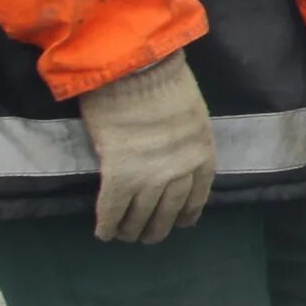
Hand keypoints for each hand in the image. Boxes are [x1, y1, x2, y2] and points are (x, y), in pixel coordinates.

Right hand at [77, 52, 215, 243]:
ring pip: (143, 213)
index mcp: (202, 152)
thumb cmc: (162, 79)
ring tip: (126, 236)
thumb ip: (184, 138)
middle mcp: (181, 170)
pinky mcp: (121, 174)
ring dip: (133, 229)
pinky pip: (113, 208)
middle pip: (170, 209)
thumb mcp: (190, 111)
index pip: (198, 193)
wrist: (138, 68)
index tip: (183, 223)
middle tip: (148, 237)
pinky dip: (108, 223)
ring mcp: (151, 175)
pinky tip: (103, 234)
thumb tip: (170, 154)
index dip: (188, 212)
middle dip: (158, 227)